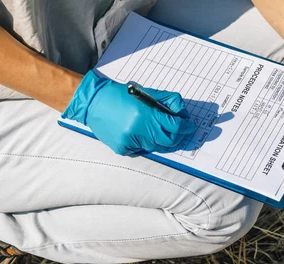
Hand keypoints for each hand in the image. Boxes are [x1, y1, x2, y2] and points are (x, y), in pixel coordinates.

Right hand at [62, 71, 195, 155]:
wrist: (94, 103)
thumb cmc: (120, 95)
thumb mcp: (145, 93)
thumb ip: (166, 102)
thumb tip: (182, 113)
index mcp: (145, 114)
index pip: (175, 126)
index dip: (185, 126)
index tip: (189, 125)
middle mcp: (138, 130)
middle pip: (169, 141)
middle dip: (178, 136)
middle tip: (181, 131)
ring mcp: (130, 142)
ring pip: (156, 147)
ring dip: (162, 140)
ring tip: (160, 130)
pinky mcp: (123, 149)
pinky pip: (142, 150)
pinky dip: (146, 144)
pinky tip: (140, 133)